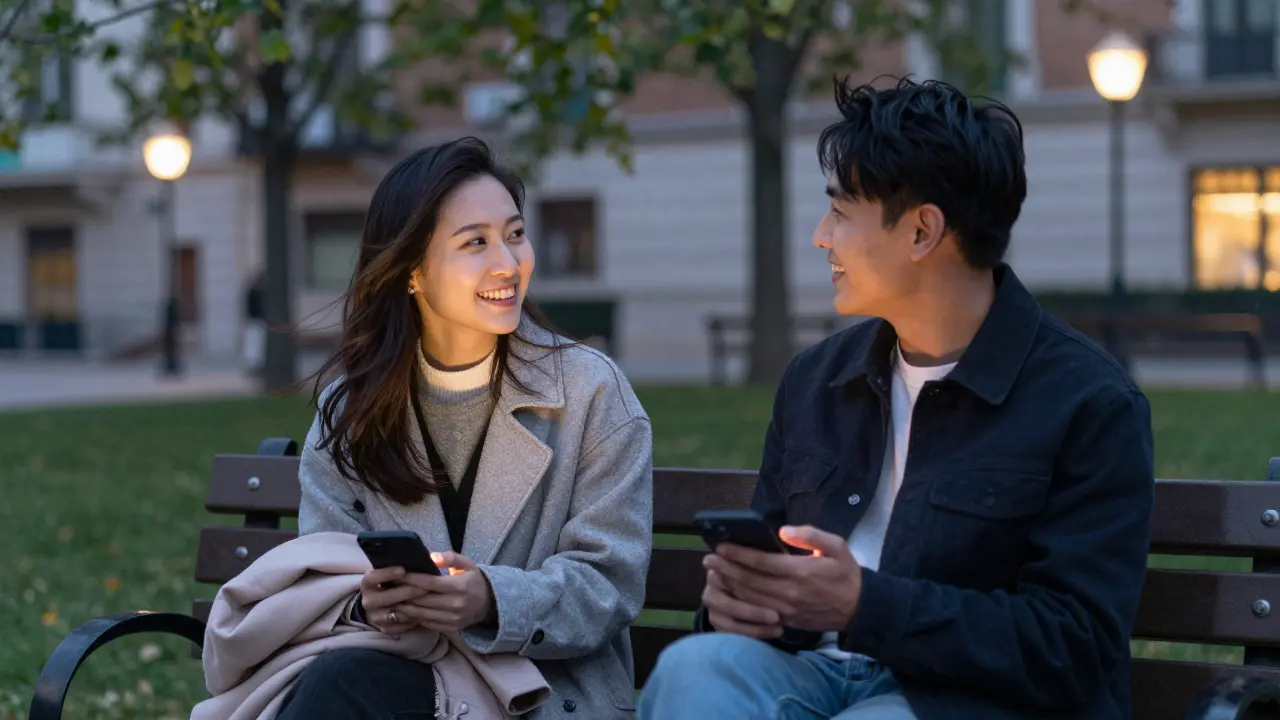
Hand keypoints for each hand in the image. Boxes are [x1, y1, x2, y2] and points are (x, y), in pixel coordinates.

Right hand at [358, 566, 427, 634]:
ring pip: (395, 613)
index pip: (372, 577)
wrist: (383, 604)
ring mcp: (375, 617)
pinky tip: (426, 612)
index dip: (386, 574)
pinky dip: (413, 619)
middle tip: (423, 587)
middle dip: (405, 592)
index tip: (402, 569)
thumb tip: (429, 557)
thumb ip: (404, 565)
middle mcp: (368, 601)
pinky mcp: (385, 629)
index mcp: (368, 583)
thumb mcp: (393, 571)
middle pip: (385, 598)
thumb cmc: (394, 582)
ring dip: (412, 607)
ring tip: (429, 600)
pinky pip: (401, 626)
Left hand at [392, 551, 496, 631]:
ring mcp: (452, 618)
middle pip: (422, 599)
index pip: (429, 583)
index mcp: (460, 586)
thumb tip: (431, 556)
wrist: (489, 604)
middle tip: (389, 586)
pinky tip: (405, 610)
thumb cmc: (474, 580)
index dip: (411, 579)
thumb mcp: (468, 564)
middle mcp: (456, 604)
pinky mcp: (450, 628)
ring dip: (405, 607)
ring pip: (421, 613)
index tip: (397, 574)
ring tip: (392, 599)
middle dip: (404, 593)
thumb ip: (450, 558)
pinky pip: (427, 623)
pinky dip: (414, 617)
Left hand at [703, 525, 862, 632]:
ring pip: (749, 597)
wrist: (860, 609)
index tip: (721, 545)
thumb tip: (783, 530)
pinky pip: (757, 611)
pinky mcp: (786, 621)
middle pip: (749, 581)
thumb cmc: (846, 573)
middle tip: (707, 558)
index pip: (761, 562)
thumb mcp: (836, 546)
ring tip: (713, 572)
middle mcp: (790, 593)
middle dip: (726, 568)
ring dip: (729, 584)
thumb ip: (810, 535)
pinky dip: (740, 601)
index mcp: (801, 572)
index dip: (738, 553)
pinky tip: (730, 591)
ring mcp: (786, 610)